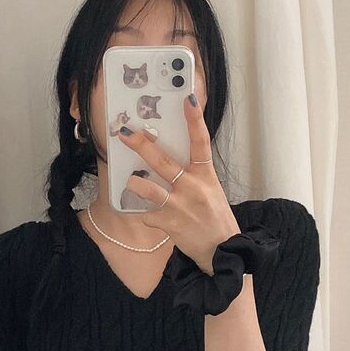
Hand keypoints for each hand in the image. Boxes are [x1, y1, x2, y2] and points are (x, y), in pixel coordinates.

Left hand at [117, 95, 238, 272]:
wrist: (222, 251)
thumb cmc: (214, 218)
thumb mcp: (210, 190)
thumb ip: (193, 175)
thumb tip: (169, 159)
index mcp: (206, 175)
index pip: (201, 142)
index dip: (194, 120)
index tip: (188, 99)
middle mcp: (193, 187)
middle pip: (164, 161)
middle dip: (142, 145)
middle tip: (126, 133)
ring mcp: (180, 206)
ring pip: (149, 189)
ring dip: (135, 184)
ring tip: (130, 181)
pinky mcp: (170, 224)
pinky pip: (147, 214)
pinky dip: (144, 214)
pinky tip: (147, 214)